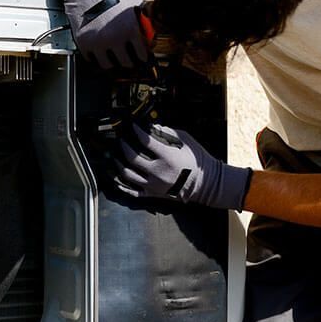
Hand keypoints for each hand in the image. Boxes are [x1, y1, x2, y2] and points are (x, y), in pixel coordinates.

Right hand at [41, 0, 150, 67]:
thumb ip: (146, 21)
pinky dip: (96, 56)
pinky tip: (100, 47)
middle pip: (127, 64)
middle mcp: (115, 38)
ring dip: (113, 61)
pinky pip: (92, 59)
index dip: (143, 57)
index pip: (142, 56)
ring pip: (108, 66)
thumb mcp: (135, 3)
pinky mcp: (83, 43)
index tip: (141, 57)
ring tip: (114, 54)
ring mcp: (98, 42)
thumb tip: (153, 36)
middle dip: (129, 61)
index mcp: (131, 28)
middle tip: (128, 57)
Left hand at [114, 123, 251, 209]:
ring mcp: (154, 185)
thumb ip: (168, 133)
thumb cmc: (197, 159)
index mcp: (168, 157)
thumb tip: (151, 126)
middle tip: (121, 140)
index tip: (132, 126)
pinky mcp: (152, 194)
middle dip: (123, 146)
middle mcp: (158, 172)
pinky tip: (115, 177)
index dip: (136, 131)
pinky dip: (121, 185)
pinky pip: (131, 192)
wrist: (205, 184)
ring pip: (127, 175)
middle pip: (132, 158)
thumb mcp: (186, 141)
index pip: (145, 141)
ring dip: (118, 164)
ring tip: (115, 156)